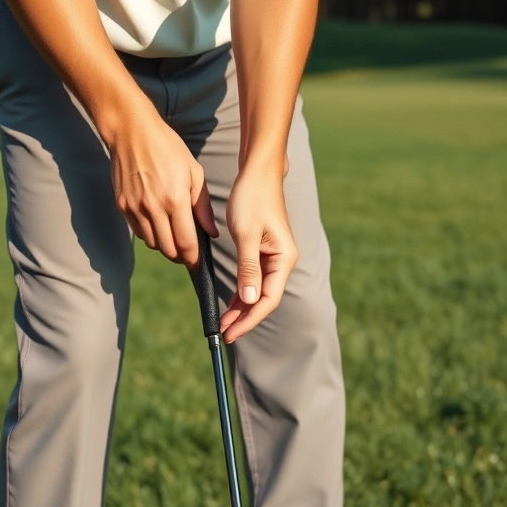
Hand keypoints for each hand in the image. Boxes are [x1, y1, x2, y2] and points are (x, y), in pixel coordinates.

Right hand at [110, 114, 217, 266]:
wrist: (132, 132)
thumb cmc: (168, 148)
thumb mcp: (194, 172)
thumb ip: (202, 206)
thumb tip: (211, 233)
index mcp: (175, 200)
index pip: (186, 243)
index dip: (193, 258)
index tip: (197, 261)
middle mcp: (153, 208)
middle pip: (168, 249)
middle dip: (180, 255)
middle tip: (187, 251)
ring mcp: (135, 208)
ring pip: (152, 243)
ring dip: (164, 245)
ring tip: (172, 234)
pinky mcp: (122, 206)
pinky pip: (138, 231)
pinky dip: (149, 233)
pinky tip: (157, 221)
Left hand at [220, 168, 297, 342]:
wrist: (257, 174)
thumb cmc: (252, 198)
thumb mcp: (246, 234)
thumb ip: (248, 268)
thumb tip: (249, 299)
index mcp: (283, 258)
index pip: (268, 299)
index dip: (249, 318)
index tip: (231, 332)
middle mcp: (282, 261)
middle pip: (264, 299)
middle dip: (244, 317)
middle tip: (223, 333)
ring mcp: (273, 257)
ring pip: (257, 291)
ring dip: (241, 307)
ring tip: (223, 323)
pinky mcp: (263, 252)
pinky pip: (253, 279)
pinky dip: (241, 292)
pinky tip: (229, 303)